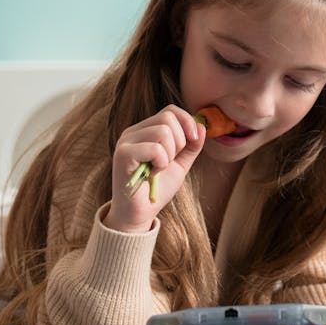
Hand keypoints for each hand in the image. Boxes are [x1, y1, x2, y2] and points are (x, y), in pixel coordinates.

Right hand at [104, 105, 205, 232]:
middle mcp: (133, 132)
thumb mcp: (180, 164)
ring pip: (163, 131)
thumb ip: (191, 146)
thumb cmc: (157, 188)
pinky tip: (152, 174)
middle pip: (168, 118)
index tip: (194, 140)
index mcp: (145, 130)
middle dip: (179, 141)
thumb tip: (202, 126)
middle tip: (170, 161)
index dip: (187, 121)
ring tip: (159, 169)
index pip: (170, 111)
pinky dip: (161, 163)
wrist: (140, 213)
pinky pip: (155, 148)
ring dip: (169, 154)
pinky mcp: (123, 154)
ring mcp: (126, 141)